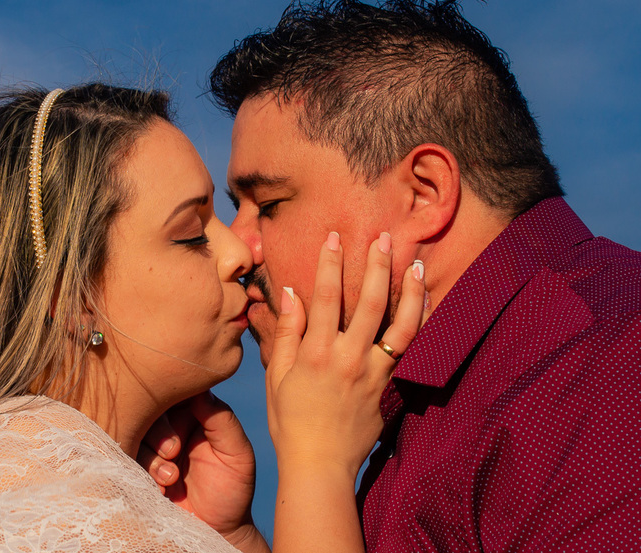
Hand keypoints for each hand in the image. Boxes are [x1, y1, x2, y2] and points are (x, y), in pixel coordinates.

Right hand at [138, 392, 268, 550]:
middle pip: (149, 409)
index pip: (175, 391)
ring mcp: (152, 445)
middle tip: (172, 452)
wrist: (216, 529)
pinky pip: (126, 457)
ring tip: (170, 478)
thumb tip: (201, 389)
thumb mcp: (236, 454)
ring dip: (150, 456)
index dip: (171, 403)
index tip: (180, 430)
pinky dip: (141, 472)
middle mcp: (170, 424)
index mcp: (194, 413)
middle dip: (157, 432)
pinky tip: (160, 488)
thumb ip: (222, 420)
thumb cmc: (232, 490)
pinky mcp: (139, 465)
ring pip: (134, 433)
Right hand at [266, 232, 424, 480]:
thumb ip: (286, 333)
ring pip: (399, 325)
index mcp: (315, 354)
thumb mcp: (276, 376)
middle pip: (367, 303)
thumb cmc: (290, 421)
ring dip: (409, 291)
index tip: (334, 237)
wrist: (319, 465)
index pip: (323, 297)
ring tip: (416, 263)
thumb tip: (290, 293)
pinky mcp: (389, 388)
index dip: (329, 264)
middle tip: (384, 236)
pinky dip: (421, 324)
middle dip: (376, 266)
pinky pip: (411, 351)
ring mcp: (373, 374)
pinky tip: (426, 303)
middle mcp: (347, 359)